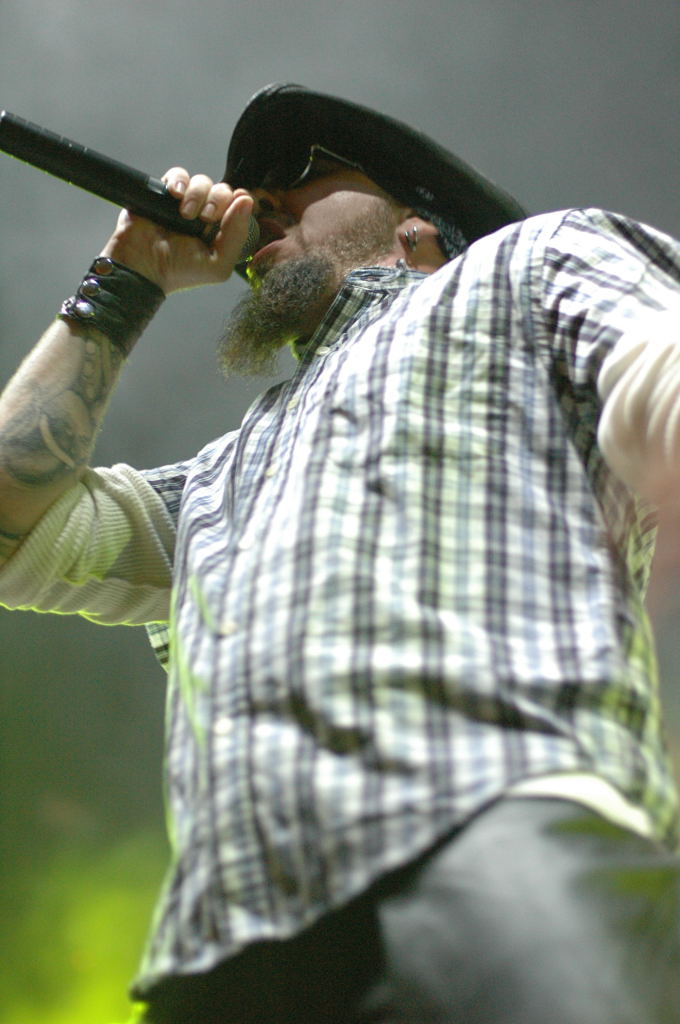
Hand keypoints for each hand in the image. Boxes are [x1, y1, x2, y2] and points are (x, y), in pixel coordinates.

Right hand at [99, 168, 253, 293]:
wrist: (143, 267)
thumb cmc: (181, 272)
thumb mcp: (218, 264)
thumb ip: (236, 235)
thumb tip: (246, 200)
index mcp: (220, 232)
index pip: (237, 207)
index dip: (239, 201)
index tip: (237, 203)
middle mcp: (204, 216)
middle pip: (221, 190)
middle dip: (217, 200)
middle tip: (205, 218)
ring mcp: (184, 204)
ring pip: (201, 182)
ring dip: (197, 194)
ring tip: (185, 214)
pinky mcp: (164, 194)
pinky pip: (178, 175)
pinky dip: (179, 180)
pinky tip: (174, 195)